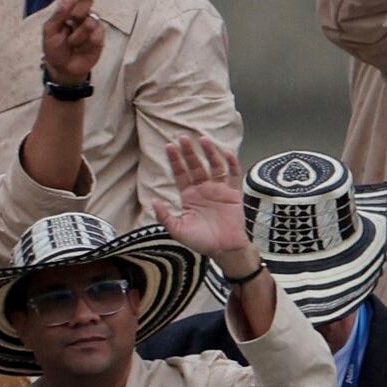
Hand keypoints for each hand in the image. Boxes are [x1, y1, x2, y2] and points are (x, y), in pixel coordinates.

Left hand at [39, 0, 104, 85]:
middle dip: (79, 10)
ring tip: (72, 42)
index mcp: (69, 10)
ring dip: (79, 33)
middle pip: (88, 1)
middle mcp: (82, 14)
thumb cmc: (54, 48)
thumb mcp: (50, 31)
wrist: (63, 69)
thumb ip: (58, 14)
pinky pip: (97, 33)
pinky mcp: (100, 37)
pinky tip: (82, 47)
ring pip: (92, 19)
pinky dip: (87, 41)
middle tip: (72, 20)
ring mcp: (92, 25)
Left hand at [152, 136, 256, 273]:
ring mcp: (219, 189)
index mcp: (189, 196)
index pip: (181, 174)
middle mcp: (203, 189)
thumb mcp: (177, 230)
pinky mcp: (233, 193)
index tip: (169, 146)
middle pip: (196, 165)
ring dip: (209, 153)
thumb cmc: (200, 241)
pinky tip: (226, 152)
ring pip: (214, 166)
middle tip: (183, 137)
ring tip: (203, 139)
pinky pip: (233, 175)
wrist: (223, 249)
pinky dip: (231, 163)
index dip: (175, 160)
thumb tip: (153, 200)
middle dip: (189, 152)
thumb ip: (165, 216)